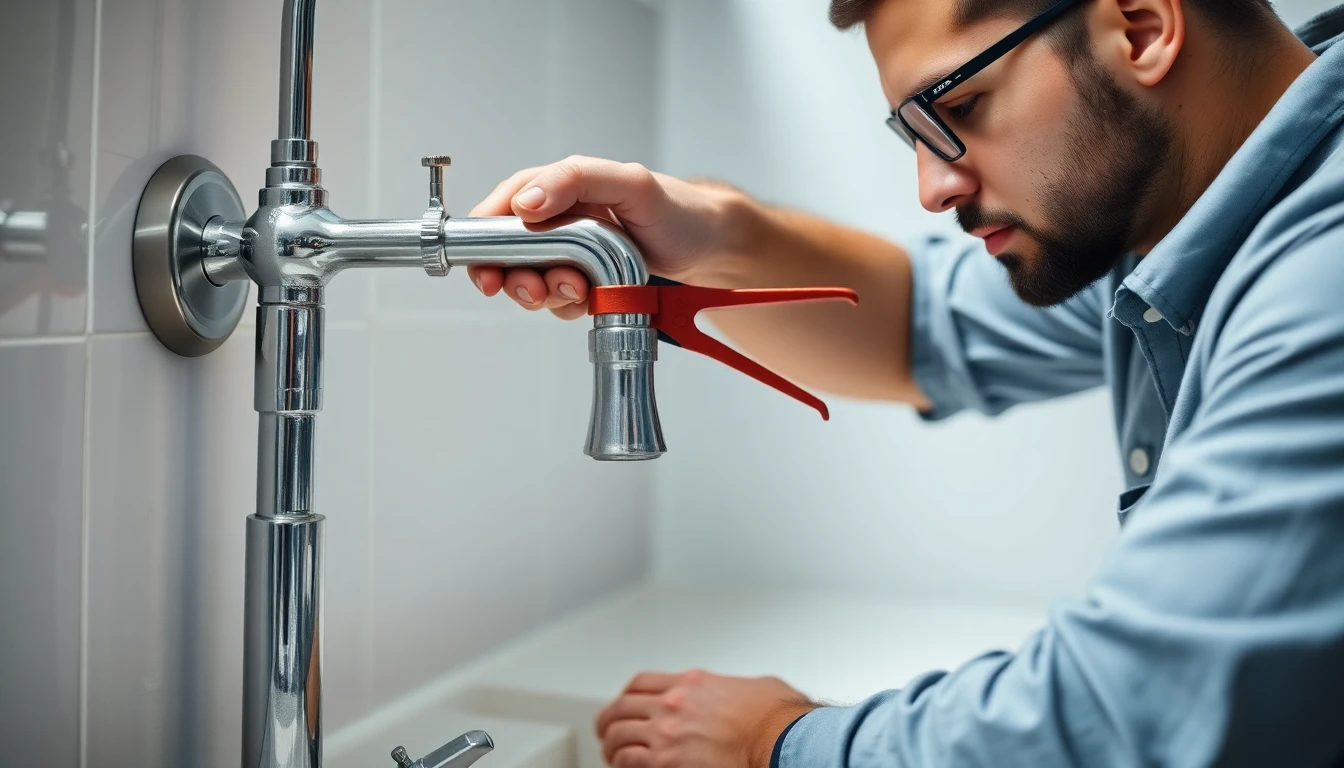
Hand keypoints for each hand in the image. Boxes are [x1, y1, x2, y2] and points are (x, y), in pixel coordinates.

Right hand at [466, 155, 744, 318]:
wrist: (707, 245)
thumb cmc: (674, 208)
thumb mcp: (629, 183)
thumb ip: (575, 180)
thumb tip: (525, 202)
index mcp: (556, 187)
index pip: (500, 212)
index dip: (484, 244)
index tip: (487, 273)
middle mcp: (556, 220)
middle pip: (507, 255)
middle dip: (518, 279)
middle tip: (539, 290)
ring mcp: (568, 253)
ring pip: (531, 281)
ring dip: (547, 295)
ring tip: (579, 290)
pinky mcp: (583, 279)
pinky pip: (558, 300)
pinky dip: (569, 306)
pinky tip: (592, 299)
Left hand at [594, 669, 819, 767]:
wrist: (782, 741)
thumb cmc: (776, 719)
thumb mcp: (749, 687)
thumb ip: (727, 690)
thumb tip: (735, 697)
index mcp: (691, 683)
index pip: (641, 683)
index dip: (626, 695)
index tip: (623, 704)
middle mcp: (673, 705)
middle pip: (622, 707)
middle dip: (609, 720)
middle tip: (606, 731)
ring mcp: (668, 734)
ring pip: (619, 736)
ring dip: (611, 746)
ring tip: (611, 754)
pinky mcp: (667, 763)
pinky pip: (629, 762)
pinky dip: (622, 765)